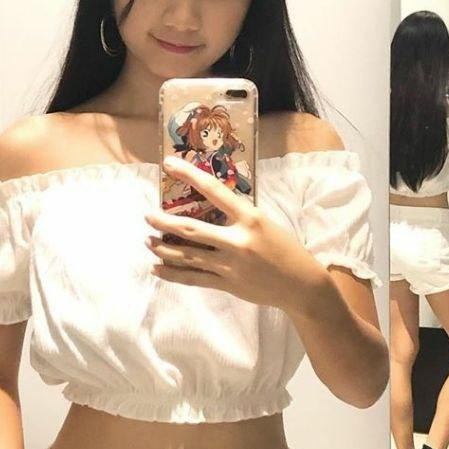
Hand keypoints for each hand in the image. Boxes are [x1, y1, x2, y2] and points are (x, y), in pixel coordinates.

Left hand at [144, 154, 326, 314]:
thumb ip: (238, 215)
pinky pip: (192, 278)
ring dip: (163, 248)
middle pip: (191, 230)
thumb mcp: (265, 222)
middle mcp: (237, 241)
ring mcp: (230, 265)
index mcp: (250, 218)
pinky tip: (157, 268)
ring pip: (187, 256)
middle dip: (164, 222)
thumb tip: (209, 205)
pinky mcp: (226, 284)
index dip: (189, 175)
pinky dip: (172, 273)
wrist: (300, 284)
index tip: (169, 164)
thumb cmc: (284, 248)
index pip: (214, 190)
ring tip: (148, 241)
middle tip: (148, 216)